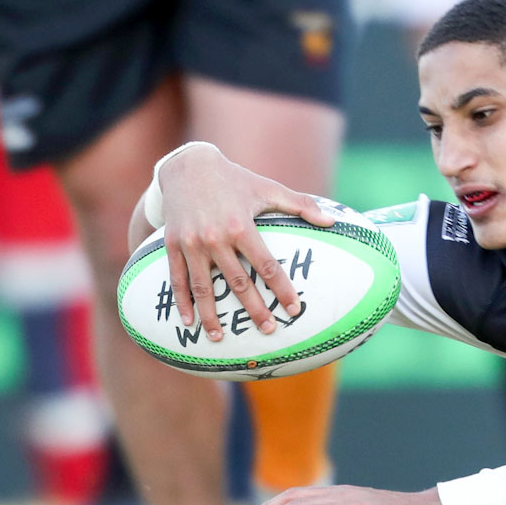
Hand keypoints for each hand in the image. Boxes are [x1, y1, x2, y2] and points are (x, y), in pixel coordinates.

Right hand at [156, 145, 335, 342]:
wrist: (187, 166)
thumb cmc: (235, 179)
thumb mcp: (269, 188)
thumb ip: (302, 205)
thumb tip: (333, 221)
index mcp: (241, 226)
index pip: (266, 266)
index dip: (282, 289)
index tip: (294, 309)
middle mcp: (215, 238)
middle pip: (237, 282)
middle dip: (253, 309)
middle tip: (268, 330)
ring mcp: (191, 243)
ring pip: (203, 287)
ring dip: (211, 315)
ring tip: (220, 338)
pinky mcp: (172, 245)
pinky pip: (177, 279)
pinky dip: (181, 302)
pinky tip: (188, 322)